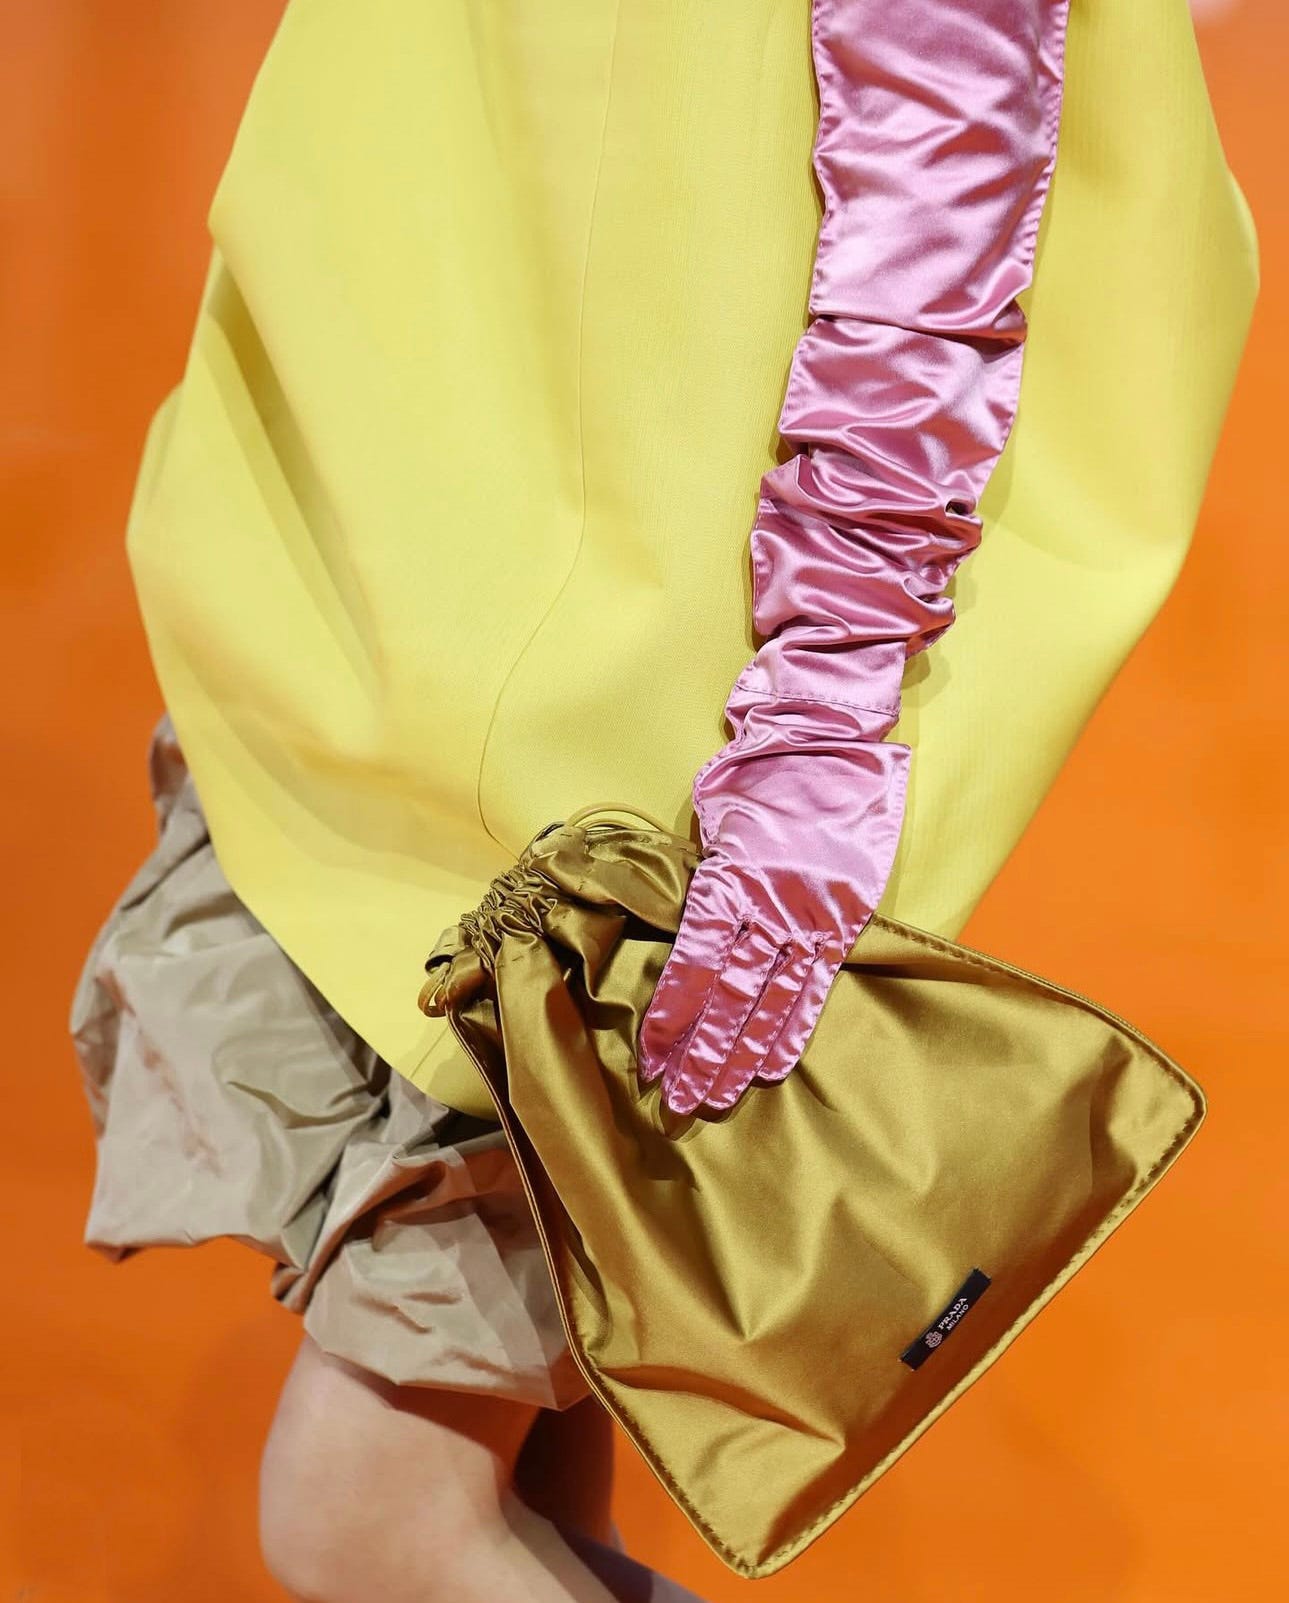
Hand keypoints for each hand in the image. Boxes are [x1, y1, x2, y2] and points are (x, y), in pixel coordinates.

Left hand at [636, 681, 908, 1114]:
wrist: (828, 740)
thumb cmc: (755, 774)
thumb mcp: (711, 818)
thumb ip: (700, 879)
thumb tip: (680, 927)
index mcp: (730, 877)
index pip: (696, 963)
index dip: (675, 1015)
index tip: (654, 1056)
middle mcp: (772, 904)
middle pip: (732, 995)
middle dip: (703, 1053)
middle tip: (679, 1101)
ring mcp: (812, 915)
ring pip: (773, 999)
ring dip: (742, 1054)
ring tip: (717, 1097)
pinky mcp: (843, 917)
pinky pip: (815, 983)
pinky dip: (793, 1026)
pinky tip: (771, 1064)